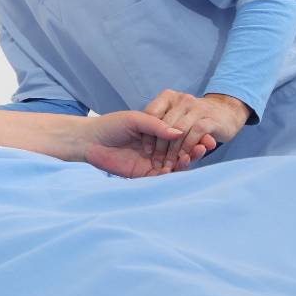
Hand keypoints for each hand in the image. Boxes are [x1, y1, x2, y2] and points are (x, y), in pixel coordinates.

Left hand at [81, 111, 213, 177]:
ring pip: (174, 164)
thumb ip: (157, 125)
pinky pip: (162, 177)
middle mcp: (156, 148)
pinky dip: (173, 172)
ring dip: (186, 160)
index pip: (179, 135)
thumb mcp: (136, 119)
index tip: (206, 134)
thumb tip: (179, 132)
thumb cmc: (110, 125)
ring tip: (195, 153)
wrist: (89, 139)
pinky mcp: (143, 174)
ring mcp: (150, 162)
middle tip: (204, 145)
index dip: (193, 135)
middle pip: (180, 151)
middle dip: (193, 148)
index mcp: (155, 133)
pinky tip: (181, 164)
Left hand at [141, 90, 248, 172]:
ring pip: (180, 131)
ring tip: (168, 165)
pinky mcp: (212, 119)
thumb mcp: (172, 115)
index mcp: (168, 97)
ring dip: (173, 151)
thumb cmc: (194, 117)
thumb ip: (158, 123)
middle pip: (166, 125)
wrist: (228, 111)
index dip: (148, 133)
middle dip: (159, 147)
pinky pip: (197, 132)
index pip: (152, 113)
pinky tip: (184, 158)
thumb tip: (156, 142)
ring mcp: (198, 108)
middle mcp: (182, 100)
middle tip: (156, 163)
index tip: (146, 150)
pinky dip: (188, 146)